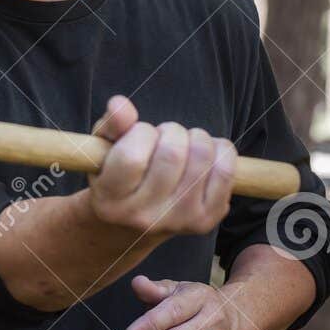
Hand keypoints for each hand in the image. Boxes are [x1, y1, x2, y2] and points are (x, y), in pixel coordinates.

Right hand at [85, 95, 235, 238]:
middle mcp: (143, 218)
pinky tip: (202, 156)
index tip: (139, 134)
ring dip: (196, 137)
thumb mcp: (104, 150)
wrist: (131, 224)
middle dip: (171, 131)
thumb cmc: (116, 176)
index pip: (132, 156)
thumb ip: (110, 125)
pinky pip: (225, 171)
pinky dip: (220, 151)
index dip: (141, 133)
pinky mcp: (204, 221)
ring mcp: (177, 221)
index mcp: (110, 201)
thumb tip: (120, 104)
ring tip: (183, 144)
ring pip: (201, 157)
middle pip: (172, 153)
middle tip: (164, 137)